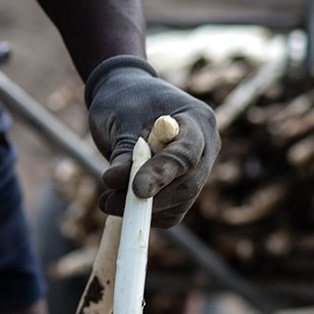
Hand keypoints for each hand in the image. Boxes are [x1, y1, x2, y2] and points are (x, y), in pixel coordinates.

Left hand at [85, 56, 219, 227]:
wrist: (126, 99)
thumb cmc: (123, 102)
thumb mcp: (118, 121)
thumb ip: (122, 153)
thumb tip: (115, 182)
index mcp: (197, 120)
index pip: (186, 154)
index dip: (162, 174)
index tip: (136, 190)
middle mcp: (206, 147)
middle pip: (187, 186)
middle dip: (150, 200)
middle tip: (108, 202)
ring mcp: (198, 171)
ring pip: (179, 204)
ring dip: (143, 210)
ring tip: (107, 201)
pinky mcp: (184, 189)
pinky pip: (171, 212)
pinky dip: (146, 214)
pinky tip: (121, 204)